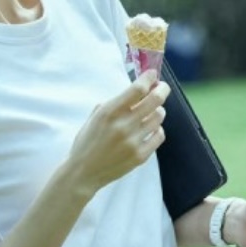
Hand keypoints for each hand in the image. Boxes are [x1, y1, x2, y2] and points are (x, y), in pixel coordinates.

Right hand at [66, 69, 169, 196]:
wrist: (83, 173)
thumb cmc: (88, 141)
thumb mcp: (95, 117)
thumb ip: (115, 103)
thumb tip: (138, 88)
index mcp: (109, 112)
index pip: (137, 89)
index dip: (149, 78)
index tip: (153, 73)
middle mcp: (123, 125)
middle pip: (155, 100)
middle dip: (162, 89)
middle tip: (162, 87)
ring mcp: (133, 141)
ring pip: (159, 117)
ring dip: (158, 110)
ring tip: (153, 111)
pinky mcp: (140, 156)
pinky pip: (159, 135)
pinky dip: (157, 129)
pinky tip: (151, 129)